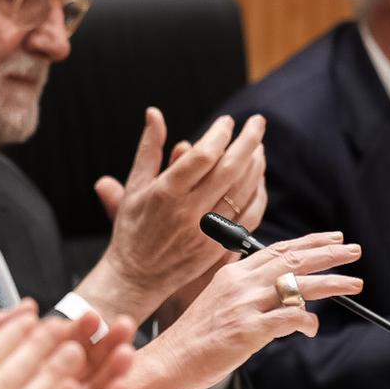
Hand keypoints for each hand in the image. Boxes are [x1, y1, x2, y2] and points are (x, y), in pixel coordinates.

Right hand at [85, 109, 266, 318]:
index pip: (203, 155)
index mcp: (165, 193)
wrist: (136, 276)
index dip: (219, 134)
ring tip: (258, 146)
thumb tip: (154, 113)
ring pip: (244, 190)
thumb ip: (149, 148)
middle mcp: (188, 212)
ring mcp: (207, 231)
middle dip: (249, 141)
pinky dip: (258, 193)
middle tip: (258, 122)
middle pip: (231, 169)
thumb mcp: (134, 186)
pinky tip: (257, 179)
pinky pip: (249, 215)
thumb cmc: (132, 228)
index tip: (227, 121)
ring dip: (256, 165)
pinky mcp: (219, 246)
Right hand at [150, 231, 362, 388]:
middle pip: (292, 260)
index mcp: (232, 275)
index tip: (331, 239)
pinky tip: (312, 328)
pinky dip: (307, 322)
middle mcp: (240, 284)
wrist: (172, 358)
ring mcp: (245, 306)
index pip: (276, 250)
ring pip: (297, 285)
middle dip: (328, 254)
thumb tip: (282, 294)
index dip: (308, 242)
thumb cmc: (195, 336)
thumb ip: (246, 291)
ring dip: (331, 283)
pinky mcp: (249, 329)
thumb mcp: (218, 301)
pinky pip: (291, 319)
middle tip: (353, 250)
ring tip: (354, 284)